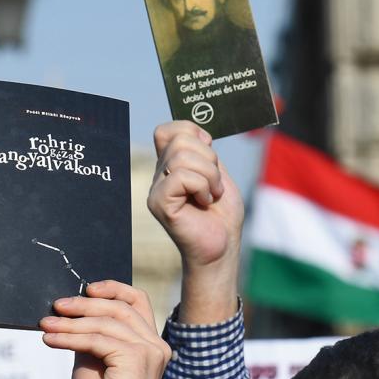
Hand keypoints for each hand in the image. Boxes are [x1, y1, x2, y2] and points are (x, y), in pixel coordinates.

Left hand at [40, 281, 170, 378]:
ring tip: (46, 325)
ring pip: (105, 323)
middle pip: (119, 308)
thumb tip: (70, 312)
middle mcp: (155, 344)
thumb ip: (90, 337)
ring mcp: (149, 351)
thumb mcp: (93, 361)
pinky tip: (51, 340)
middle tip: (56, 307)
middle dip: (83, 304)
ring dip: (71, 322)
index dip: (113, 288)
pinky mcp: (136, 360)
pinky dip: (71, 337)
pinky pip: (97, 340)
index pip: (137, 302)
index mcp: (150, 343)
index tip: (86, 289)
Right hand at [150, 121, 243, 323]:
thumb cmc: (221, 215)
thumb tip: (198, 133)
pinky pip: (181, 176)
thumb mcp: (217, 173)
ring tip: (212, 195)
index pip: (168, 130)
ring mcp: (156, 190)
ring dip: (210, 175)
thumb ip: (204, 152)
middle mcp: (159, 176)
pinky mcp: (159, 204)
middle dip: (209, 159)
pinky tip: (204, 203)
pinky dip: (202, 187)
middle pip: (180, 140)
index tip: (210, 157)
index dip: (192, 133)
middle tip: (214, 185)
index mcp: (170, 166)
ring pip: (182, 156)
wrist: (222, 247)